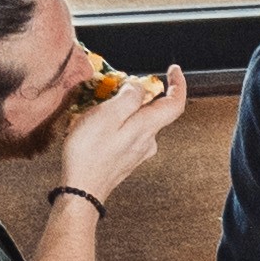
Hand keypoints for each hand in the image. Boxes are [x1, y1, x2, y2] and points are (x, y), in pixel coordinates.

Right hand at [62, 63, 184, 193]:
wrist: (82, 190)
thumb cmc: (89, 153)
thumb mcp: (107, 116)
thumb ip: (128, 98)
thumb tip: (138, 87)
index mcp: (146, 127)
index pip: (175, 103)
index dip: (178, 84)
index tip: (173, 70)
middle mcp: (148, 141)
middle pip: (155, 110)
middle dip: (141, 92)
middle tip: (117, 84)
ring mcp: (138, 151)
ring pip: (140, 121)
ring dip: (126, 107)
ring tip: (101, 103)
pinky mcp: (127, 158)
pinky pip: (129, 132)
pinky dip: (119, 121)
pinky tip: (99, 122)